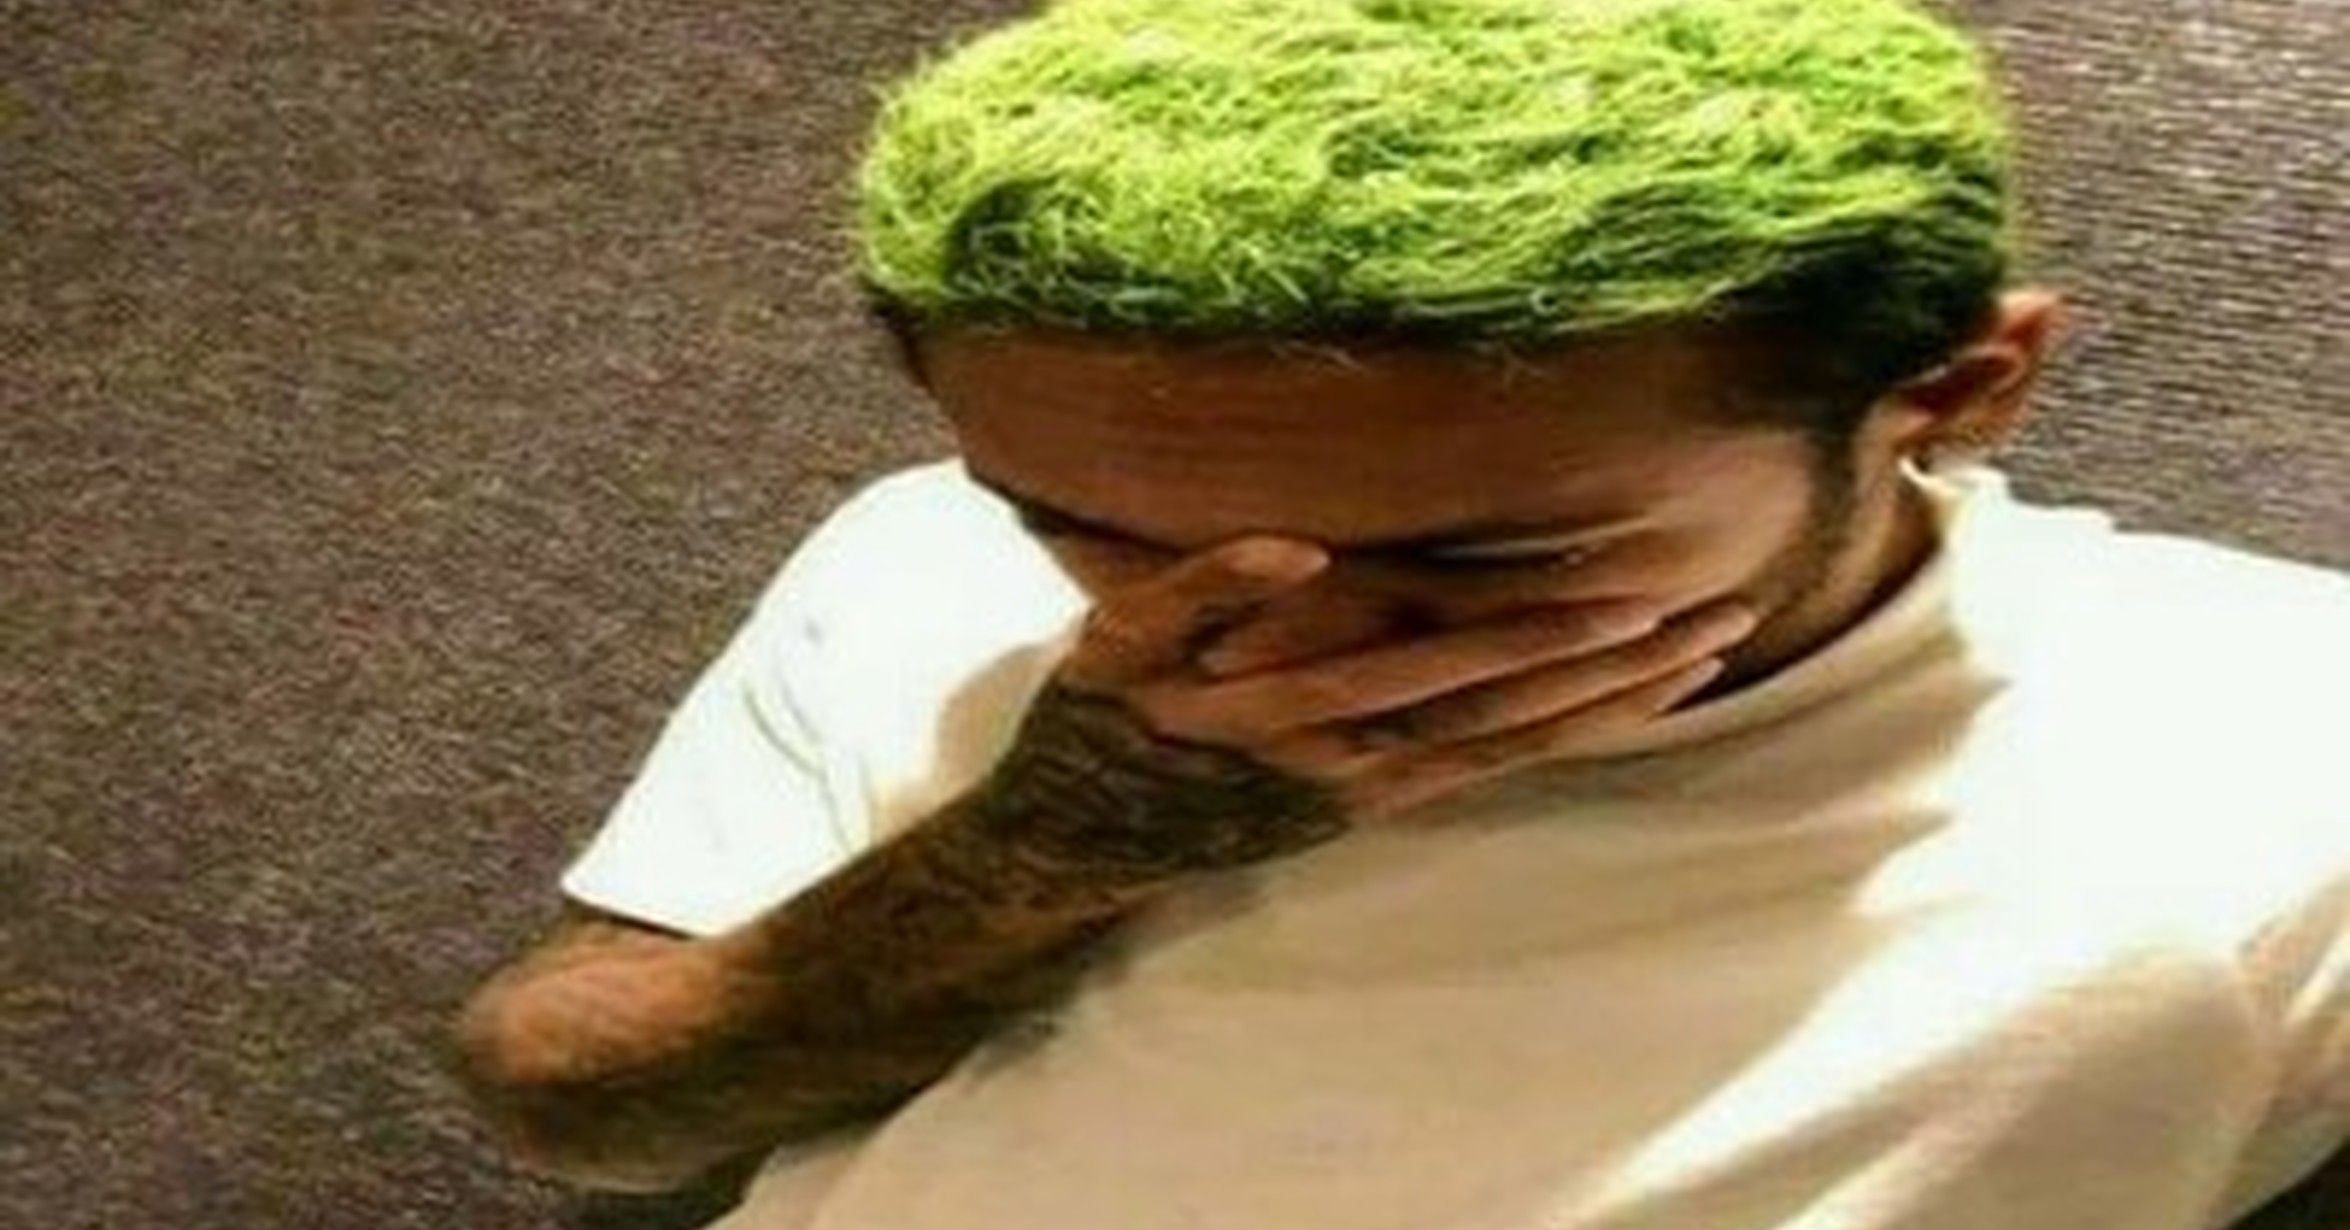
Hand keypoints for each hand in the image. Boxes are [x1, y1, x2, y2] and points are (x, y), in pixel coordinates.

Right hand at [972, 536, 1753, 893]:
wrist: (1081, 833)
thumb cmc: (1099, 715)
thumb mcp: (1114, 639)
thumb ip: (1199, 588)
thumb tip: (1295, 544)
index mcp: (1297, 699)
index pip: (1445, 660)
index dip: (1541, 630)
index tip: (1630, 595)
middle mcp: (1353, 751)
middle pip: (1509, 704)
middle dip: (1614, 661)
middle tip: (1720, 616)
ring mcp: (1374, 782)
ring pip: (1517, 743)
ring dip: (1615, 701)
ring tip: (1708, 654)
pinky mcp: (1380, 800)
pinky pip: (1496, 769)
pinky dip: (1573, 736)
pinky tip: (1637, 707)